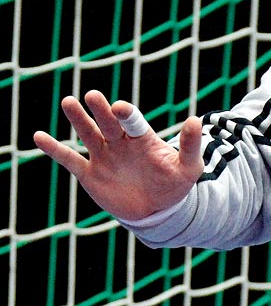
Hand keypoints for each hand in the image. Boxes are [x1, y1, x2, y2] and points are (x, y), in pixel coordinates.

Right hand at [33, 91, 203, 221]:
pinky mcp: (90, 174)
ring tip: (68, 101)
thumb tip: (196, 120)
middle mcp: (121, 142)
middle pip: (108, 123)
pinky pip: (70, 160)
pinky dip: (55, 149)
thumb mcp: (188, 167)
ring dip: (78, 120)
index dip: (127, 114)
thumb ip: (190, 145)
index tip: (120, 107)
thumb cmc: (175, 184)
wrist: (158, 210)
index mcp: (143, 138)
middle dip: (100, 110)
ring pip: (88, 134)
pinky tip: (39, 137)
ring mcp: (104, 156)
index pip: (133, 122)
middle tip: (92, 95)